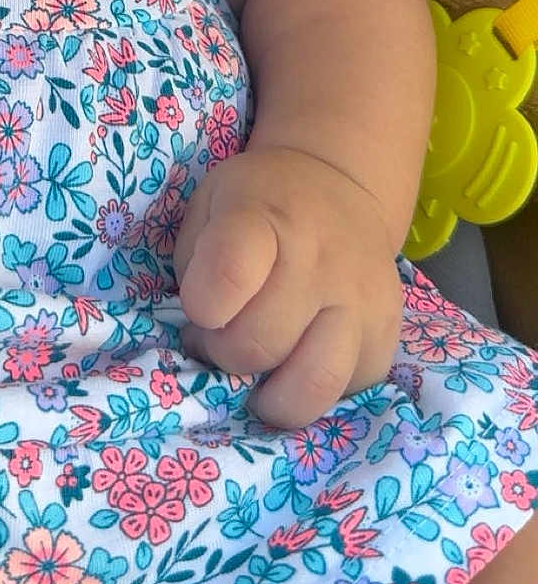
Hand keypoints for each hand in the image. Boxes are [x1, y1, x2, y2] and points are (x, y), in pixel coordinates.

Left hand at [173, 144, 402, 426]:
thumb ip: (195, 266)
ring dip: (273, 397)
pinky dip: (317, 394)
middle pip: (259, 345)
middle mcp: (320, 261)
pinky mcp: (387, 335)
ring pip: (314, 386)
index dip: (200, 306)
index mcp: (264, 219)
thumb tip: (202, 335)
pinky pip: (349, 392)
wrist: (340, 186)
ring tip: (261, 376)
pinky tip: (301, 365)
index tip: (198, 308)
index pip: (228, 275)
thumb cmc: (260, 202)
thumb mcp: (210, 205)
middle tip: (221, 339)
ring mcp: (361, 301)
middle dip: (224, 354)